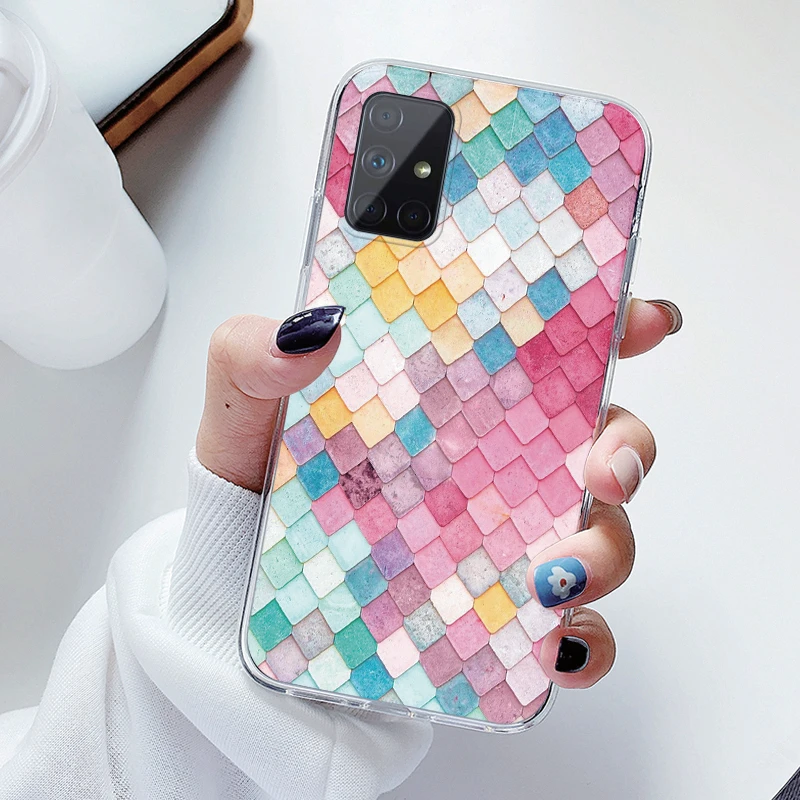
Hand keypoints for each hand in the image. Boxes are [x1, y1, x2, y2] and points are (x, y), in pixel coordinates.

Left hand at [196, 298, 680, 693]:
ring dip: (607, 550)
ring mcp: (501, 535)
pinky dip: (585, 641)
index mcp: (451, 395)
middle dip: (627, 447)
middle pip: (598, 438)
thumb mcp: (241, 409)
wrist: (239, 595)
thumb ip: (252, 355)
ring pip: (599, 531)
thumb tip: (311, 330)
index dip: (609, 325)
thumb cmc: (254, 487)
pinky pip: (569, 626)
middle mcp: (492, 460)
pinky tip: (560, 649)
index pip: (545, 347)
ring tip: (556, 572)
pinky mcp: (495, 608)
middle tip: (601, 469)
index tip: (644, 320)